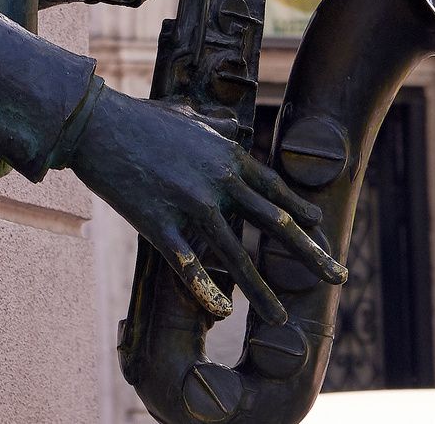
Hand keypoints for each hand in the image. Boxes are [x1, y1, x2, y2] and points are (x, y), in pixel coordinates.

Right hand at [67, 82, 346, 322]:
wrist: (97, 125)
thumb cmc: (142, 118)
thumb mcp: (189, 116)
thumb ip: (217, 127)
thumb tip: (235, 130)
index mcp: (227, 155)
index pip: (275, 189)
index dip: (300, 211)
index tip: (321, 228)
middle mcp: (218, 182)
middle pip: (273, 224)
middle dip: (309, 255)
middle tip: (338, 277)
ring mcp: (191, 205)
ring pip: (237, 256)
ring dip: (262, 291)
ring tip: (281, 318)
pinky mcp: (160, 224)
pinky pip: (190, 267)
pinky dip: (208, 291)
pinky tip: (224, 311)